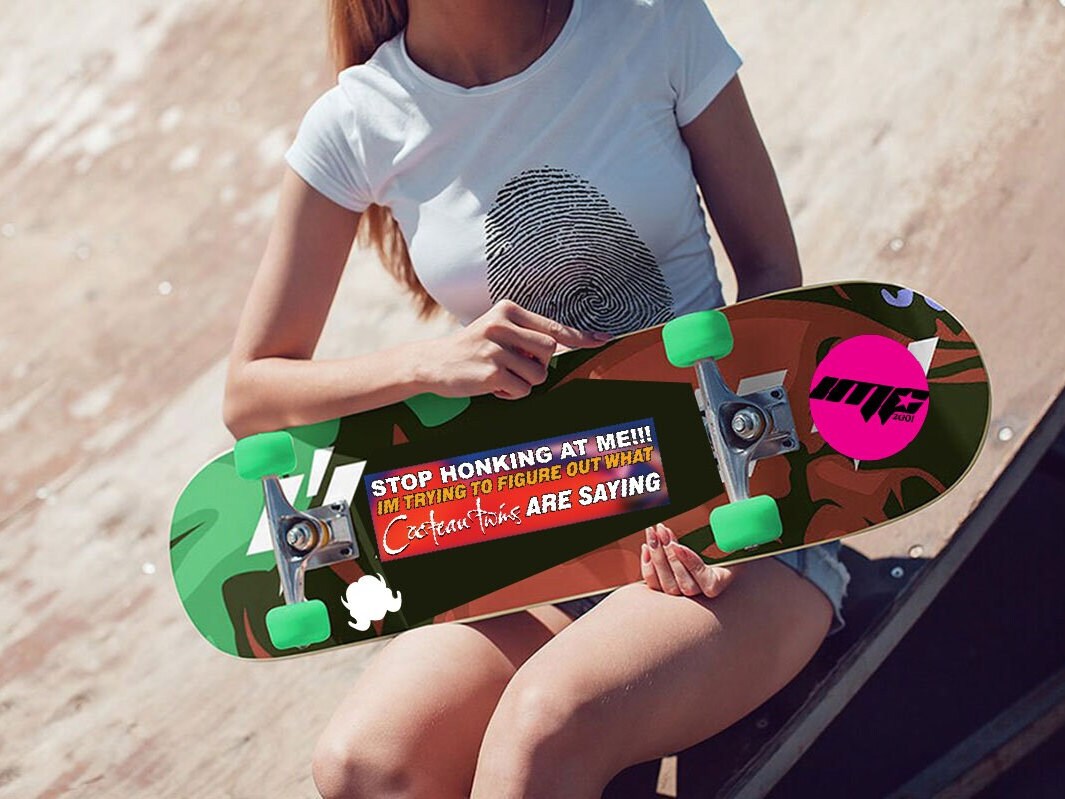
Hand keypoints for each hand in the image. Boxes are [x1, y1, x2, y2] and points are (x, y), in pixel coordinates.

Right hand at [421, 300, 609, 399]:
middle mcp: (502, 325)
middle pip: (549, 351)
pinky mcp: (492, 371)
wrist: (433, 363)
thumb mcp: (497, 331)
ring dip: (523, 382)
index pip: (552, 326)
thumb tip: (564, 344)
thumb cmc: (472, 349)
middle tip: (514, 365)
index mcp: (507, 311)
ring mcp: (496, 348)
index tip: (602, 339)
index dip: (580, 336)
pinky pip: (522, 390)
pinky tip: (492, 386)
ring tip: (499, 375)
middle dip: (537, 364)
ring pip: (538, 374)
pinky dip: (510, 394)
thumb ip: (526, 336)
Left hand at [641, 523, 733, 597]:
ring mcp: (680, 595)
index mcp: (717, 584)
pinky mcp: (664, 590)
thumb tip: (733, 525)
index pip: (706, 581)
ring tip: (654, 534)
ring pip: (666, 585)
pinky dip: (648, 567)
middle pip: (682, 584)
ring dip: (657, 557)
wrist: (707, 557)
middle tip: (662, 531)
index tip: (678, 545)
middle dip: (669, 555)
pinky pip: (654, 585)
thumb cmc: (718, 547)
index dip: (690, 563)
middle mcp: (699, 595)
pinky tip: (646, 547)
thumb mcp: (726, 540)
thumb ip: (730, 537)